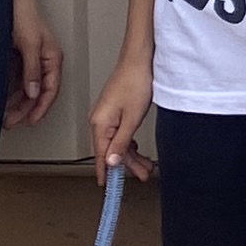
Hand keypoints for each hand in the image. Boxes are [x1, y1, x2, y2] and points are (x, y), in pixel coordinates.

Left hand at [6, 3, 63, 127]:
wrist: (11, 0)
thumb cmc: (24, 15)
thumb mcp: (30, 45)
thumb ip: (33, 70)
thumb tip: (34, 92)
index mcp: (52, 58)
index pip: (50, 90)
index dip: (41, 107)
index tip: (30, 120)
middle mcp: (43, 62)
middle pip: (38, 92)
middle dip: (26, 109)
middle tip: (13, 121)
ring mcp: (31, 61)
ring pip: (27, 88)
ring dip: (18, 103)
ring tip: (7, 115)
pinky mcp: (19, 58)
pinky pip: (17, 81)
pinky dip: (11, 92)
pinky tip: (3, 100)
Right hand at [88, 55, 156, 177]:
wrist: (139, 60)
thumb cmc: (135, 82)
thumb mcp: (131, 118)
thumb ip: (121, 142)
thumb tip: (111, 161)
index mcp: (99, 123)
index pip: (101, 154)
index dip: (106, 172)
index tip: (108, 186)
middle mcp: (99, 120)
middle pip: (111, 150)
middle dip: (127, 164)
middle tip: (143, 174)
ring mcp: (107, 115)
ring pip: (117, 142)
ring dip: (131, 154)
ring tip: (146, 165)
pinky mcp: (115, 110)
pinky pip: (119, 132)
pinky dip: (129, 142)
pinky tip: (137, 148)